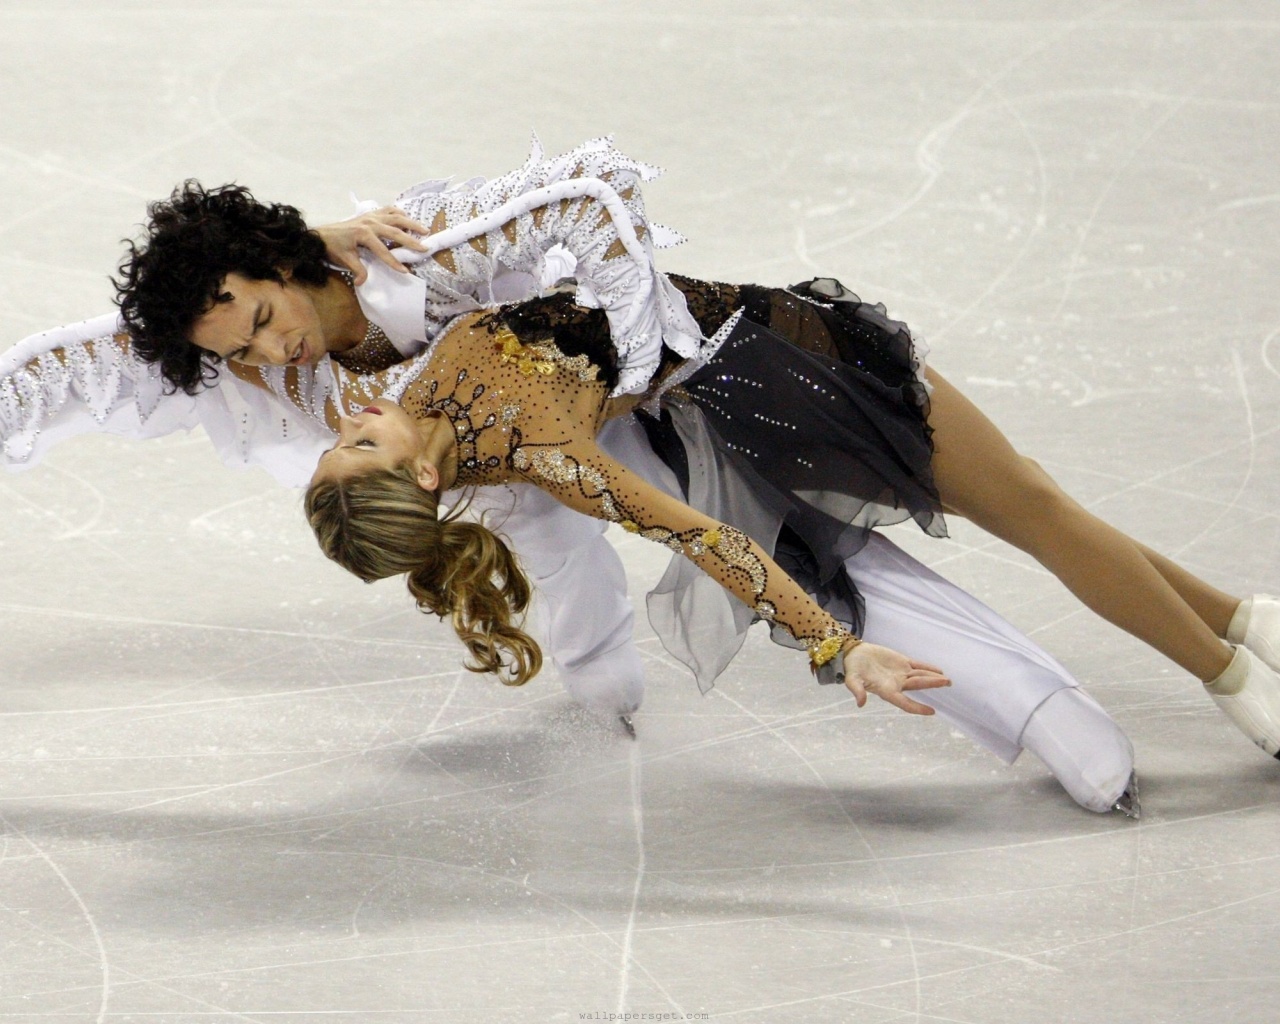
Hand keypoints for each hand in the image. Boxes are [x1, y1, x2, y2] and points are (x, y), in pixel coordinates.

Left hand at [313, 207, 429, 284]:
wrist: (322, 234)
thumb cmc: (333, 247)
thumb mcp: (344, 260)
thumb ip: (357, 270)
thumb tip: (362, 282)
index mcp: (364, 234)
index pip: (383, 251)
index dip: (394, 262)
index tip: (405, 271)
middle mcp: (370, 222)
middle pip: (396, 231)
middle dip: (411, 241)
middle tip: (425, 248)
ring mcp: (371, 216)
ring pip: (396, 217)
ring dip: (411, 223)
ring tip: (425, 230)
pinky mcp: (371, 214)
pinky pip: (389, 210)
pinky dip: (400, 213)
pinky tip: (407, 219)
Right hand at [842, 642, 949, 715]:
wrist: (854, 654)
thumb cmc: (852, 669)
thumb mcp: (852, 680)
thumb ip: (857, 691)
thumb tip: (860, 704)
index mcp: (886, 691)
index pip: (904, 702)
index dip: (917, 708)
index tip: (932, 712)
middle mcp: (897, 684)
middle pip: (918, 685)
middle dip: (932, 684)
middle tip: (947, 683)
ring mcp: (901, 673)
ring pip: (920, 675)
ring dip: (934, 677)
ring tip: (947, 680)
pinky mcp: (902, 662)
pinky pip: (917, 666)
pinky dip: (928, 668)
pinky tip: (938, 670)